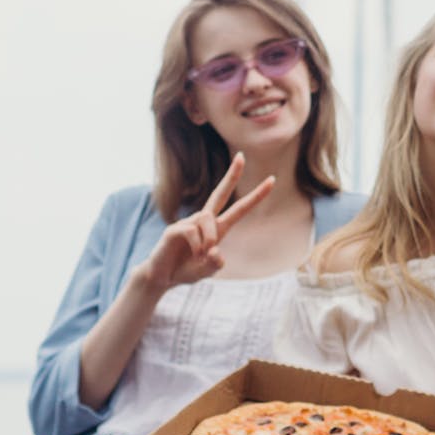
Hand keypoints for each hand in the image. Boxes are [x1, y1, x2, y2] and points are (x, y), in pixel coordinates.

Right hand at [134, 153, 274, 293]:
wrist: (161, 278)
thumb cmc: (186, 271)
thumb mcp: (207, 271)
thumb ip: (215, 264)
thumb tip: (215, 251)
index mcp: (217, 229)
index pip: (239, 209)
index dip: (256, 196)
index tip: (272, 180)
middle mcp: (203, 221)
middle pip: (219, 193)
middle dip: (232, 175)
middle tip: (242, 156)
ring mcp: (188, 222)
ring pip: (207, 220)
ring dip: (209, 239)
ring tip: (200, 256)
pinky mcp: (174, 229)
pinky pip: (192, 230)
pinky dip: (197, 245)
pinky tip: (192, 255)